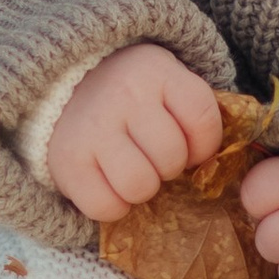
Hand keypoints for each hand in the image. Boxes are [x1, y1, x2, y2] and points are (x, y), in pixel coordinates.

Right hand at [45, 45, 224, 220]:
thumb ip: (192, 112)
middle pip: (172, 157)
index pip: (202, 118)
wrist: (62, 87)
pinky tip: (109, 185)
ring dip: (142, 188)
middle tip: (152, 156)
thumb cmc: (129, 95)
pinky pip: (106, 207)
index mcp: (157, 71)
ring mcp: (93, 127)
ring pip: (140, 185)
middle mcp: (124, 94)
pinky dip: (113, 206)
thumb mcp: (164, 82)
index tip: (189, 145)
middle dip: (169, 166)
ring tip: (132, 171)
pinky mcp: (67, 160)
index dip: (204, 145)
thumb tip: (216, 164)